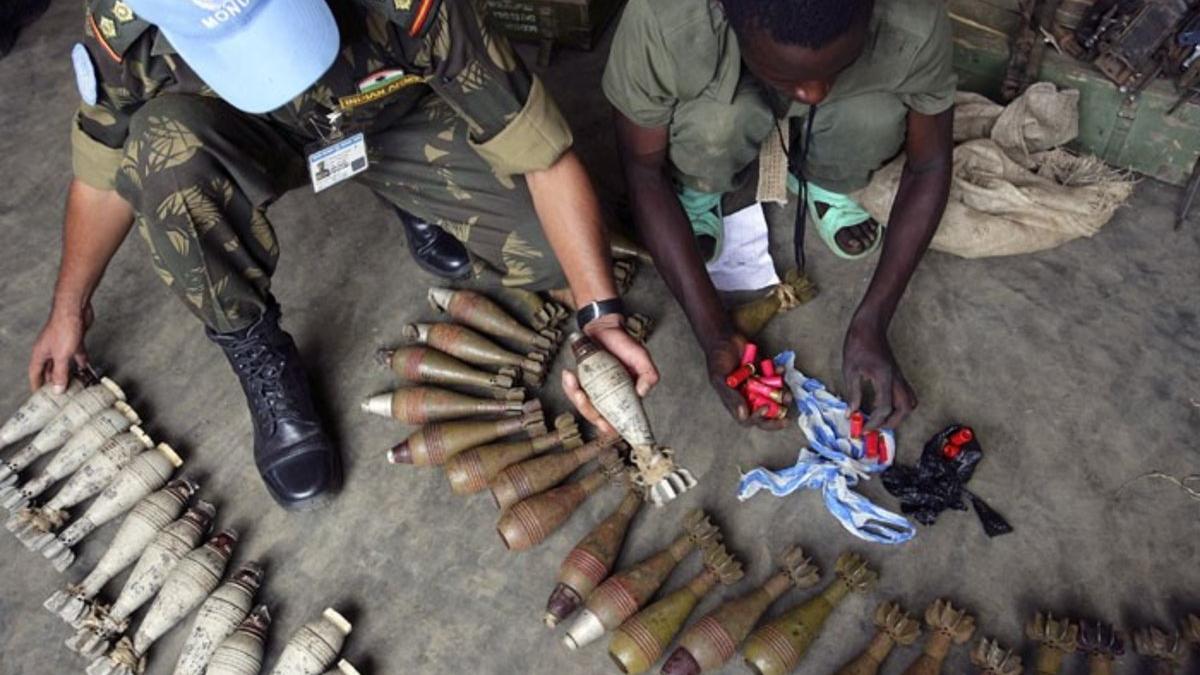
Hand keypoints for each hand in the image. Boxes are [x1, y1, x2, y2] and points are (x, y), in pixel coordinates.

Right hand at [28, 301, 92, 391]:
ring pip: (64, 363)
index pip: (35, 373)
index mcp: (40, 353)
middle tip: (58, 394)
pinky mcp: (74, 340)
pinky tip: (86, 369)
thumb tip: (57, 389)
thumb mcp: (61, 356)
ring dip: (69, 373)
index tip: (39, 396)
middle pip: (49, 369)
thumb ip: (59, 373)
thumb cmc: (63, 328)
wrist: (75, 310)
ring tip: (74, 385)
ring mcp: (62, 345)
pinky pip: (77, 355)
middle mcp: (49, 350)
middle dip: (53, 381)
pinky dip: (81, 362)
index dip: (36, 384)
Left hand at [561, 314, 659, 435]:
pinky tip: (568, 375)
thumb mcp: (642, 358)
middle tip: (582, 397)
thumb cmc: (624, 344)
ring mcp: (595, 391)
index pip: (620, 420)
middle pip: (597, 416)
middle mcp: (610, 397)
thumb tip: (641, 392)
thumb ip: (649, 375)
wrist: (604, 328)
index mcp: (626, 397)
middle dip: (588, 411)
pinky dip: (568, 386)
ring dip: (575, 397)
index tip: (606, 425)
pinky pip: (572, 392)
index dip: (612, 427)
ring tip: (573, 382)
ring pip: (582, 406)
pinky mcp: (582, 383)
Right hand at [705, 333, 787, 430]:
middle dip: (776, 418)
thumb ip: (730, 396)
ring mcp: (758, 384)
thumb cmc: (718, 358)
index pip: (748, 418)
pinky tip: (780, 369)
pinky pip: (777, 378)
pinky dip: (781, 375)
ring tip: (788, 395)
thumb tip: (743, 415)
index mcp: (736, 401)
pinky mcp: (766, 372)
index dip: (758, 418)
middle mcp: (748, 396)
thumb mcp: (719, 378)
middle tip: (786, 419)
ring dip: (782, 398)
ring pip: (774, 397)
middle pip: (764, 414)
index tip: (765, 408)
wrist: (725, 338)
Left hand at [842, 319, 915, 429]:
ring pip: (910, 402)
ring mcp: (899, 377)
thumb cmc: (858, 345)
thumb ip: (853, 393)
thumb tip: (851, 414)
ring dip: (898, 415)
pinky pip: (906, 395)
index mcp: (884, 378)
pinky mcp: (897, 375)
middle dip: (892, 422)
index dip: (874, 422)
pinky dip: (897, 405)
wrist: (869, 327)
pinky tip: (880, 406)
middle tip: (875, 426)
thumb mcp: (850, 370)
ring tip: (880, 419)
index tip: (863, 428)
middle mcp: (896, 379)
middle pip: (905, 408)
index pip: (885, 407)